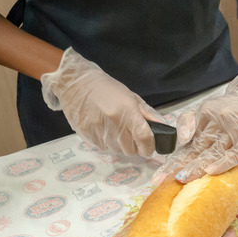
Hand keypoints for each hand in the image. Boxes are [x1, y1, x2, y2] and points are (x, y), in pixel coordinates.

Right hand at [40, 47, 162, 156]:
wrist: (76, 84)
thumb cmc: (106, 88)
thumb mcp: (131, 96)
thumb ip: (147, 113)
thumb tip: (161, 126)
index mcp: (127, 113)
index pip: (144, 139)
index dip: (149, 147)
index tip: (149, 147)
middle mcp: (114, 125)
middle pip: (131, 150)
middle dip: (135, 147)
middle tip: (131, 136)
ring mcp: (99, 133)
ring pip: (117, 151)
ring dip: (120, 145)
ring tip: (116, 130)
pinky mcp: (87, 137)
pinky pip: (104, 149)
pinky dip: (108, 143)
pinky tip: (104, 130)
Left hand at [153, 74, 237, 183]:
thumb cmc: (227, 107)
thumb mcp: (203, 108)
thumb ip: (186, 121)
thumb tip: (181, 140)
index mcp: (203, 118)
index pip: (186, 145)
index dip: (172, 162)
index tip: (158, 177)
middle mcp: (216, 125)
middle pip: (196, 150)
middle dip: (180, 167)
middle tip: (165, 180)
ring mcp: (232, 133)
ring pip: (212, 153)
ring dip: (198, 167)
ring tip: (183, 178)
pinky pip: (234, 154)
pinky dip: (223, 163)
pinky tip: (211, 171)